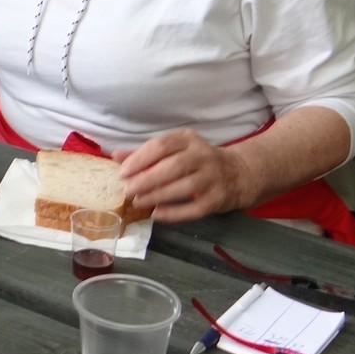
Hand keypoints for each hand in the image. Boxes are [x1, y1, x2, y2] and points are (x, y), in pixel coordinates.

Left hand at [115, 130, 254, 222]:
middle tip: (128, 190)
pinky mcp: (218, 199)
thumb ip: (145, 153)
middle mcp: (203, 156)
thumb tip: (116, 156)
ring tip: (138, 201)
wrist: (238, 173)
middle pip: (173, 166)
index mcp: (188, 139)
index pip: (162, 145)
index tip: (122, 172)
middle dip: (147, 179)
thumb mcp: (175, 150)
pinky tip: (157, 214)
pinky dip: (174, 213)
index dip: (140, 159)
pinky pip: (194, 208)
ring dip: (158, 195)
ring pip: (183, 187)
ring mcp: (213, 178)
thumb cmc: (197, 160)